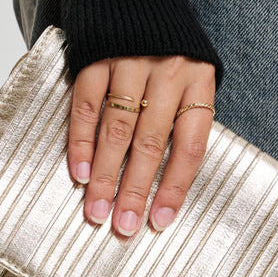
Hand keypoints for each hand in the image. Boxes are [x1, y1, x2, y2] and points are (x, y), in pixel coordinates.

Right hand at [66, 55, 215, 236]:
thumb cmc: (168, 50)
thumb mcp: (191, 80)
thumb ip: (184, 120)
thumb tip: (169, 181)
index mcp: (197, 86)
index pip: (190, 147)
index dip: (174, 188)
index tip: (159, 221)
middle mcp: (167, 76)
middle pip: (150, 144)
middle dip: (135, 191)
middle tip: (123, 226)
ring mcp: (129, 64)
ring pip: (118, 130)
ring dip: (106, 175)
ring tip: (97, 211)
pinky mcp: (95, 58)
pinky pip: (87, 106)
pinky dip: (81, 142)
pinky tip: (80, 173)